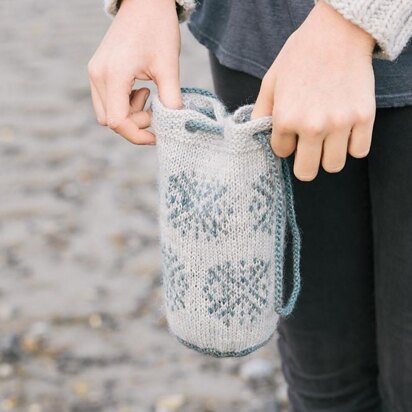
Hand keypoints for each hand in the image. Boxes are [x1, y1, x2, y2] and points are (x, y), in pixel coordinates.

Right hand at [88, 0, 181, 143]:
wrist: (145, 1)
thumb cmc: (158, 28)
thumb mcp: (169, 67)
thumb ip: (171, 100)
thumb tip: (175, 126)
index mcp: (114, 74)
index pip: (118, 121)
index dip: (138, 135)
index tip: (158, 135)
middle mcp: (98, 75)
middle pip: (110, 121)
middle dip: (135, 124)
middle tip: (156, 110)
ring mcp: (95, 73)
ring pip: (107, 113)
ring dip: (129, 114)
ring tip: (148, 94)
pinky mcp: (98, 71)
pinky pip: (107, 101)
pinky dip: (124, 104)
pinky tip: (140, 90)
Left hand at [251, 0, 375, 180]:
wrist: (337, 32)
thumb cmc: (300, 56)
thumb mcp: (270, 82)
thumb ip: (260, 112)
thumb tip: (255, 135)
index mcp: (286, 118)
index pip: (281, 152)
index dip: (285, 143)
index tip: (291, 131)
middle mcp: (312, 125)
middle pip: (306, 172)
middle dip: (304, 163)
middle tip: (307, 148)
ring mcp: (340, 123)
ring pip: (333, 165)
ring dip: (328, 156)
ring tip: (327, 138)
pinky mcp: (364, 117)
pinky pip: (359, 151)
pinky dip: (352, 145)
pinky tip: (345, 130)